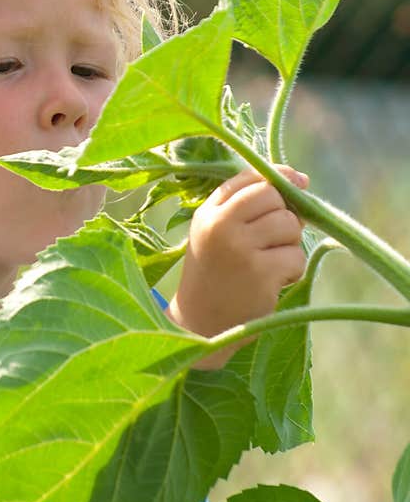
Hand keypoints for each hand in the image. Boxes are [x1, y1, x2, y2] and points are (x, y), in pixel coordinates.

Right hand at [166, 165, 308, 368]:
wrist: (200, 324)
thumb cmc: (214, 274)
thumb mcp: (215, 233)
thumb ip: (246, 205)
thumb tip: (301, 180)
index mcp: (208, 214)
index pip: (249, 178)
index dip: (278, 177)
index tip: (297, 184)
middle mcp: (220, 227)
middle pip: (273, 197)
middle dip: (284, 215)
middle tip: (272, 241)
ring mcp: (240, 249)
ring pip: (289, 226)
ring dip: (288, 245)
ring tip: (267, 264)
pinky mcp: (261, 273)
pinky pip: (296, 257)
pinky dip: (291, 271)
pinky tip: (270, 283)